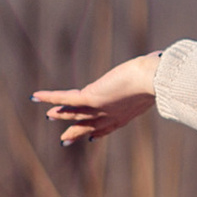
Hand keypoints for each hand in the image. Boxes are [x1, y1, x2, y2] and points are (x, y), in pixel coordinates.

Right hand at [33, 55, 160, 148]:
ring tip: (49, 116)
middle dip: (77, 132)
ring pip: (75, 113)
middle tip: (65, 141)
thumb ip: (152, 69)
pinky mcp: (91, 97)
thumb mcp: (155, 75)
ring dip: (61, 113)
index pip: (110, 126)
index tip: (92, 138)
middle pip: (89, 126)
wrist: (155, 80)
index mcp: (127, 113)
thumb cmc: (161, 76)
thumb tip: (159, 56)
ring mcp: (100, 108)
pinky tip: (35, 96)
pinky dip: (49, 97)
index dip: (99, 132)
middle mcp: (112, 115)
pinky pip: (65, 98)